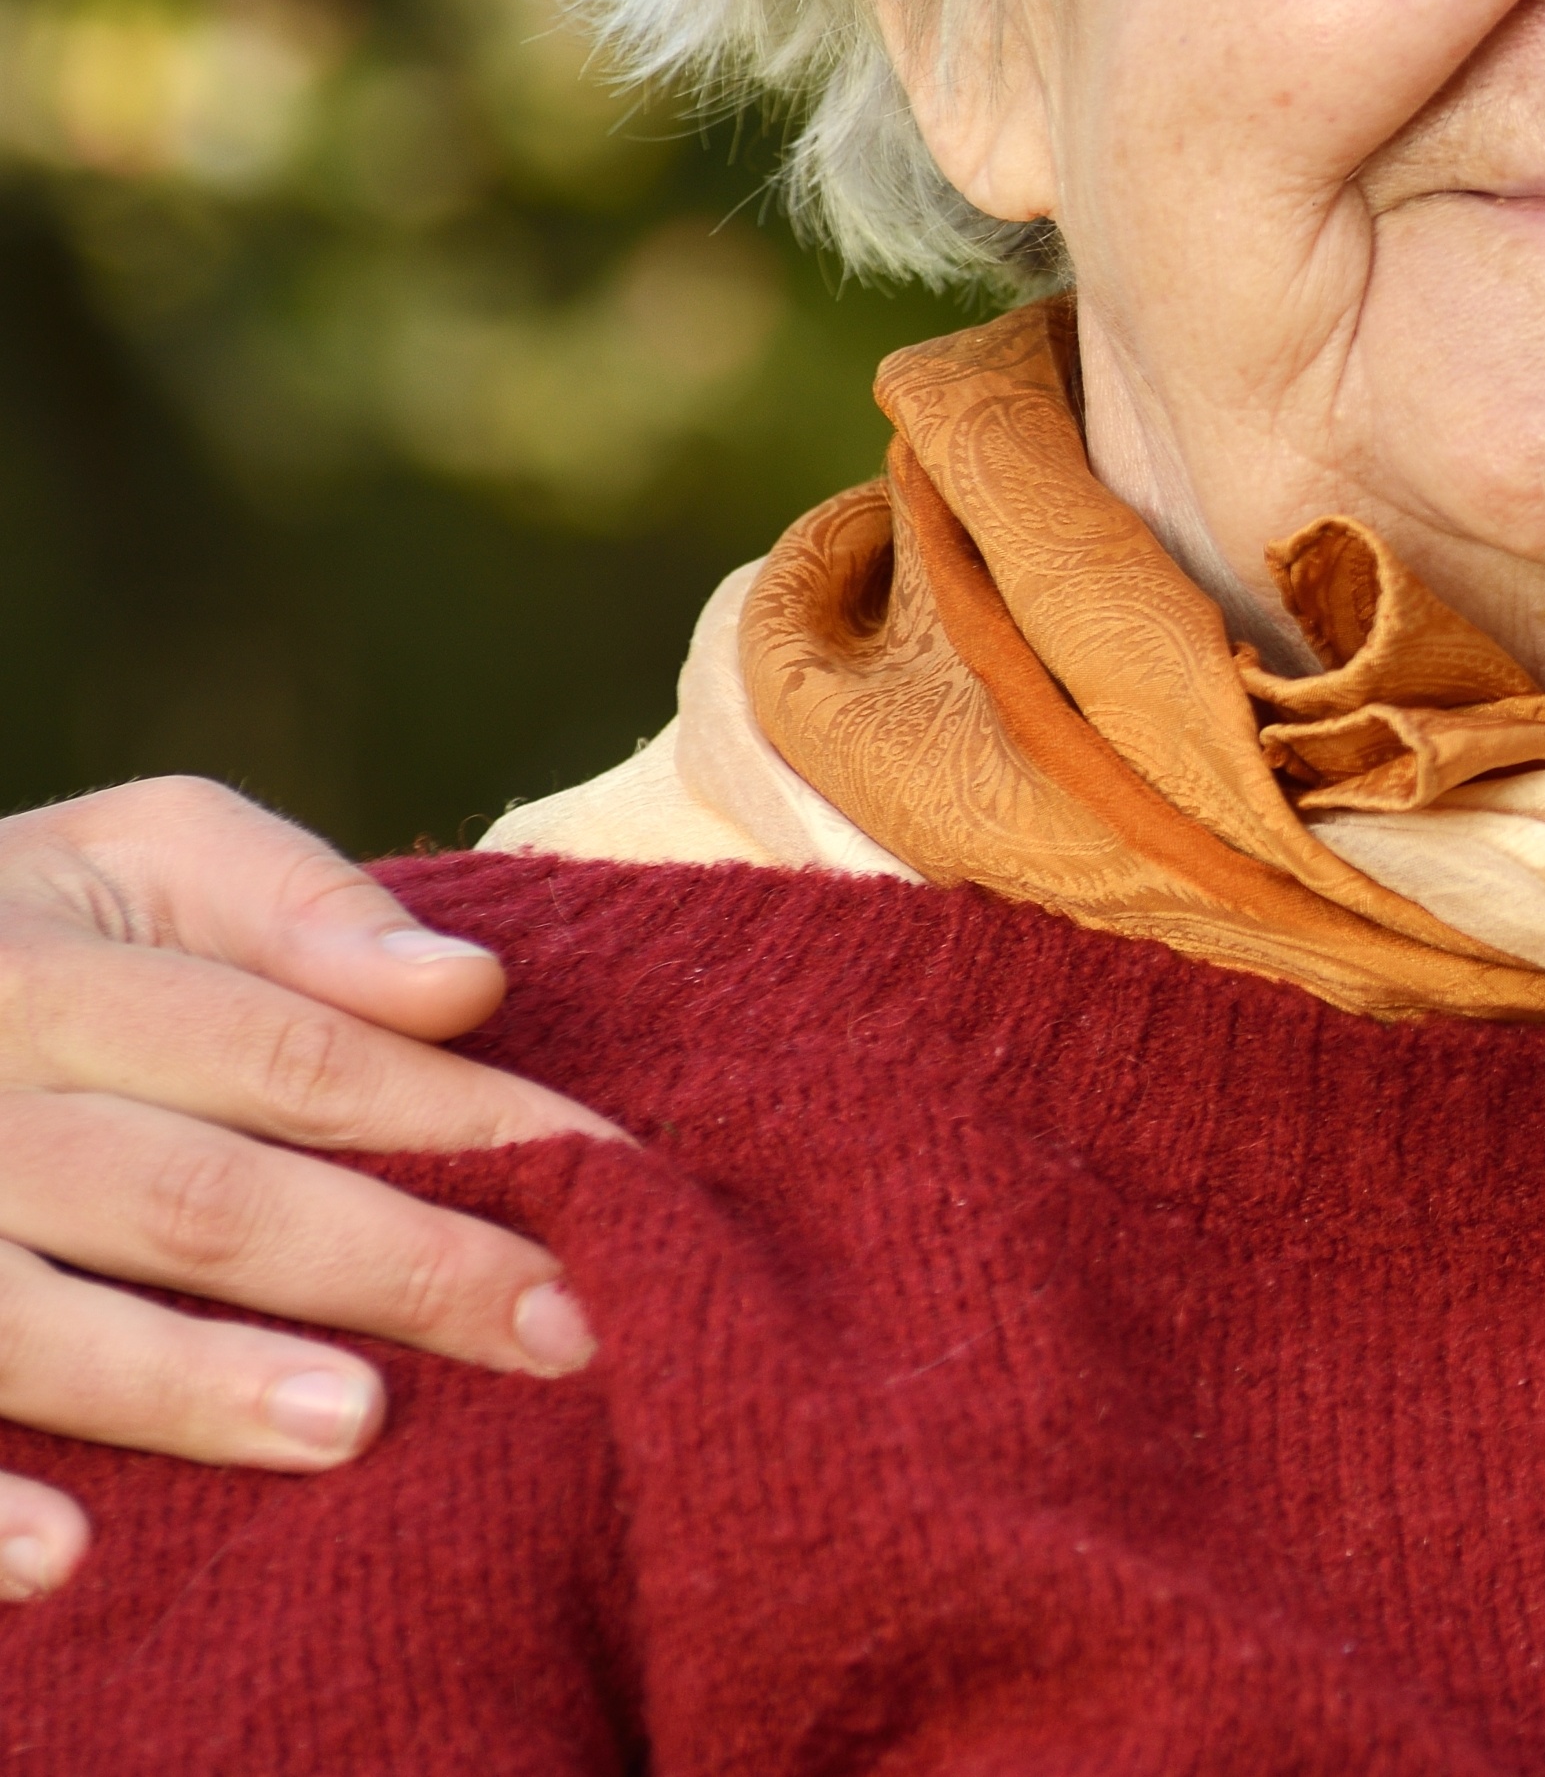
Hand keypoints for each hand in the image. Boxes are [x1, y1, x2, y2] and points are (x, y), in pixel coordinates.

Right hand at [0, 778, 623, 1601]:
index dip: (463, 1120)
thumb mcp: (135, 859)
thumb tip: (470, 984)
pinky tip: (76, 1556)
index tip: (614, 1182)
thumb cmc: (25, 932)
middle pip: (191, 1194)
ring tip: (357, 1425)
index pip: (292, 1056)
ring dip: (192, 1380)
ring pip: (32, 1321)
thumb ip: (299, 908)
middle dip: (387, 1266)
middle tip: (555, 1333)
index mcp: (47, 968)